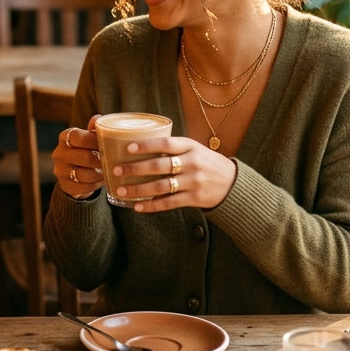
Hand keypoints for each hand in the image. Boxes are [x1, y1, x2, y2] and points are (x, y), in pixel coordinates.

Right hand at [53, 115, 104, 197]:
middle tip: (114, 162)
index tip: (109, 145)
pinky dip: (94, 185)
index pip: (78, 137)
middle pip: (84, 157)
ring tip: (109, 172)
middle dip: (102, 161)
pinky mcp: (64, 185)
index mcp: (65, 137)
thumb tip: (98, 118)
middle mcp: (59, 153)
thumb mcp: (89, 138)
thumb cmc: (87, 150)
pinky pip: (82, 187)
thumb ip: (94, 129)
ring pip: (84, 174)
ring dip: (99, 174)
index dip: (94, 141)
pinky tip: (101, 181)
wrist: (75, 172)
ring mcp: (59, 170)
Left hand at [110, 135, 237, 211]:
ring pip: (161, 187)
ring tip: (121, 191)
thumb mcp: (194, 149)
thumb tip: (141, 144)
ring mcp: (193, 181)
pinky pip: (169, 203)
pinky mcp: (194, 198)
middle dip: (134, 169)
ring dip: (138, 190)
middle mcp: (192, 163)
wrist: (233, 183)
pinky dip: (151, 206)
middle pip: (159, 166)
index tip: (127, 148)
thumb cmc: (206, 163)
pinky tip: (138, 207)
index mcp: (190, 146)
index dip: (146, 145)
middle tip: (116, 170)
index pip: (165, 143)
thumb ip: (173, 148)